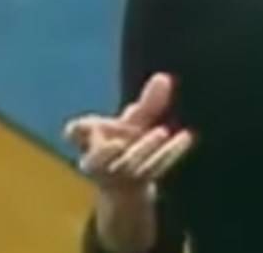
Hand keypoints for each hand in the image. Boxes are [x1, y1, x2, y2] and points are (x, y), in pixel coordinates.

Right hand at [63, 73, 193, 195]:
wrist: (127, 182)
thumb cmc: (124, 143)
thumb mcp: (133, 123)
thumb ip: (148, 103)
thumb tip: (164, 77)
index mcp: (87, 140)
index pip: (76, 132)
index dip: (78, 129)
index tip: (83, 125)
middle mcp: (97, 160)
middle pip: (107, 153)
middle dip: (123, 138)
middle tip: (147, 127)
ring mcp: (117, 174)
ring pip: (130, 163)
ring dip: (146, 148)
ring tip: (163, 131)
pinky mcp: (135, 183)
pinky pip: (152, 169)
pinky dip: (169, 153)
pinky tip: (186, 137)